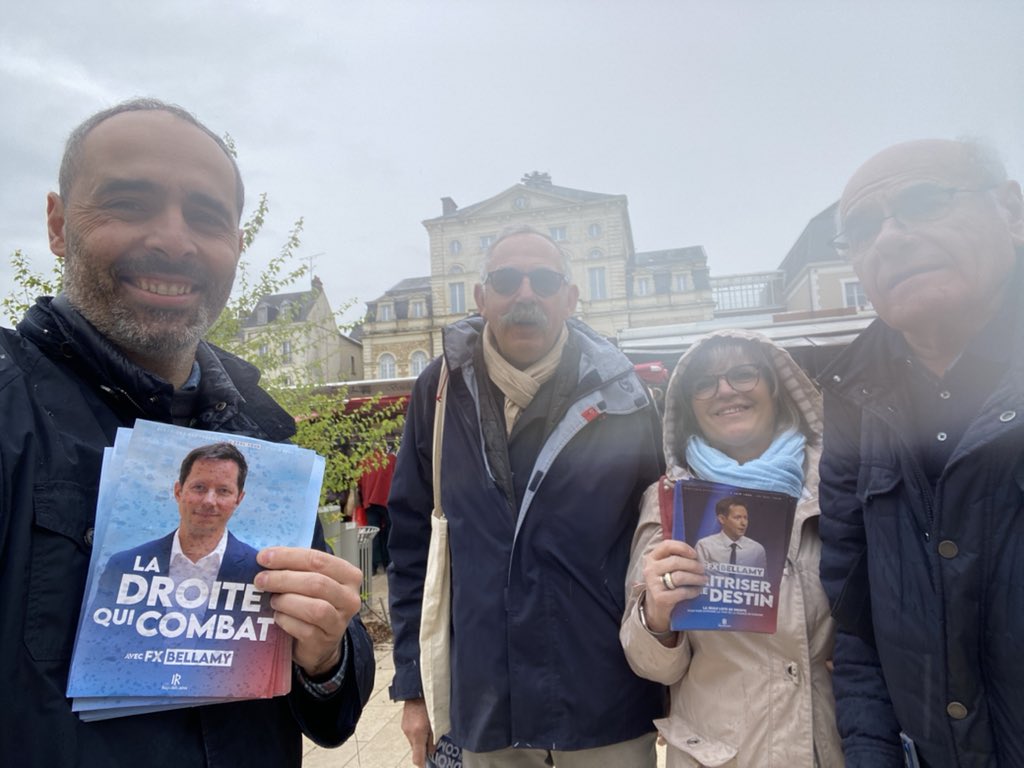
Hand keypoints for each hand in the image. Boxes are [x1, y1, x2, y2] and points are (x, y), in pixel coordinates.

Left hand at [254, 546, 361, 676]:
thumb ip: (296, 568)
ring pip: (314, 608)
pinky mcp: (325, 641)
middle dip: (283, 579)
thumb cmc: (312, 603)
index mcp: (348, 575)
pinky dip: (286, 621)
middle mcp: (349, 598)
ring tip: (273, 600)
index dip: (289, 557)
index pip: (319, 560)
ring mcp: (339, 622)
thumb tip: (266, 557)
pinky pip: (304, 629)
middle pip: (316, 583)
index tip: (263, 557)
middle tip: (260, 580)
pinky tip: (277, 617)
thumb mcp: (310, 581)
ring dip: (286, 601)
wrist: (318, 642)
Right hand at [401, 697, 434, 766]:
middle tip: (433, 745)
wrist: (417, 690)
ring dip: (420, 741)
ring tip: (429, 732)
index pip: (417, 758)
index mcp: (418, 734)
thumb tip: (432, 751)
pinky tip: (423, 725)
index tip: (427, 765)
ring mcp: (405, 728)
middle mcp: (409, 733)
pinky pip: (411, 734)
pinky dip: (417, 734)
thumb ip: (433, 739)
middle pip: (415, 750)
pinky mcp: (404, 724)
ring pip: (413, 742)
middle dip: (423, 750)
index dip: (422, 764)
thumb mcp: (436, 723)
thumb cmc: (429, 703)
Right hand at [642, 539, 706, 631]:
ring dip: (695, 578)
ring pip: (679, 576)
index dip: (683, 547)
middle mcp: (650, 569)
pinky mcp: (660, 598)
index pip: (666, 545)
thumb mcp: (665, 569)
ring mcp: (653, 584)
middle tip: (703, 569)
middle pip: (675, 561)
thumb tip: (698, 556)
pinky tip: (697, 591)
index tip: (695, 554)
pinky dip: (693, 591)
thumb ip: (676, 559)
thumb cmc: (664, 584)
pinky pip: (682, 592)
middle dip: (693, 565)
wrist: (655, 609)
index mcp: (652, 558)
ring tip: (703, 580)